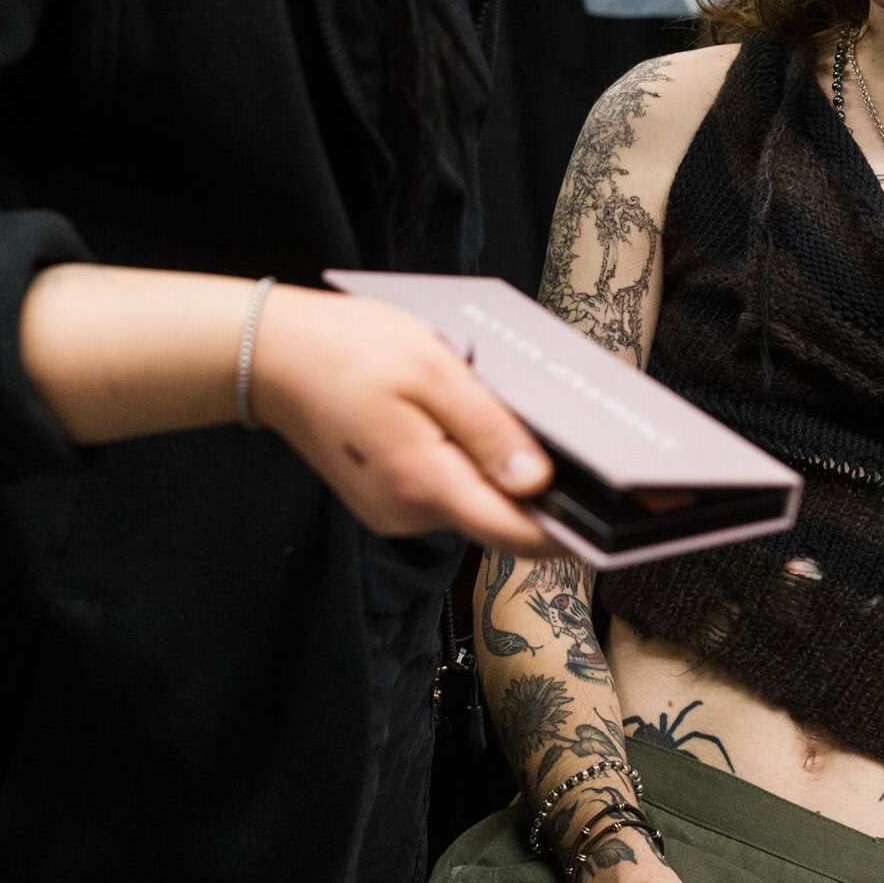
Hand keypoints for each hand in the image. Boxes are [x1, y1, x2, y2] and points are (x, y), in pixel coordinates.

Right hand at [251, 286, 555, 550]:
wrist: (271, 355)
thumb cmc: (349, 349)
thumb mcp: (432, 370)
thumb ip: (488, 428)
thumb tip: (537, 481)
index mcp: (422, 481)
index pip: (514, 533)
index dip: (570, 530)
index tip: (613, 519)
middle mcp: (407, 511)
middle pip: (499, 519)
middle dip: (540, 490)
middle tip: (579, 446)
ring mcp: (394, 510)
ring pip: (473, 502)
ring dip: (500, 469)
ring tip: (513, 416)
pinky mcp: (387, 498)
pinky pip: (447, 489)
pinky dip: (470, 463)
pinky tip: (471, 421)